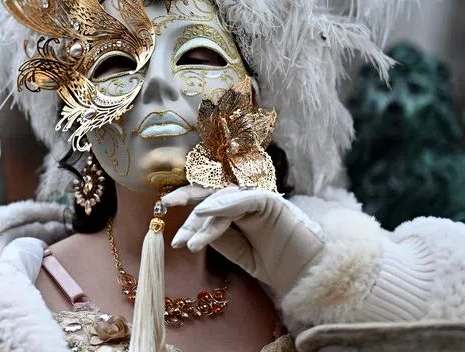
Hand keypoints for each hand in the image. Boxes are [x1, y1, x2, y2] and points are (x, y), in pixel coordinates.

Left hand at [163, 185, 324, 294]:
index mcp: (233, 206)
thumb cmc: (271, 261)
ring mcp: (256, 196)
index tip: (161, 209)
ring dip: (202, 219)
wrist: (303, 274)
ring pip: (222, 198)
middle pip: (209, 191)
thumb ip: (217, 235)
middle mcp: (242, 197)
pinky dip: (223, 204)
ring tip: (188, 241)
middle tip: (164, 206)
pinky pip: (243, 199)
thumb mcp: (235, 249)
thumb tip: (192, 226)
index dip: (184, 198)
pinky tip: (206, 213)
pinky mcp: (269, 200)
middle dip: (185, 197)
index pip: (204, 197)